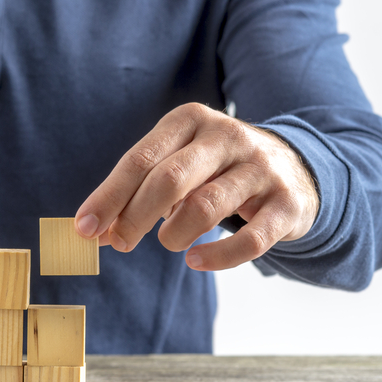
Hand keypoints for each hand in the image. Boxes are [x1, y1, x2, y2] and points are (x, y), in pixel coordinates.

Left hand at [75, 103, 318, 270]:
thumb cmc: (217, 170)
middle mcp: (227, 137)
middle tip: (120, 243)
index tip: (85, 228)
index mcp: (191, 121)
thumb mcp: (179, 164)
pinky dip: (218, 257)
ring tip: (168, 243)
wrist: (296, 169)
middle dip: (135, 216)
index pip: (140, 159)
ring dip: (175, 234)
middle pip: (169, 179)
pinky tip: (196, 260)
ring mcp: (261, 168)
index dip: (109, 196)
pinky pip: (250, 239)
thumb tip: (98, 231)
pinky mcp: (287, 203)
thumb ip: (138, 193)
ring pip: (205, 206)